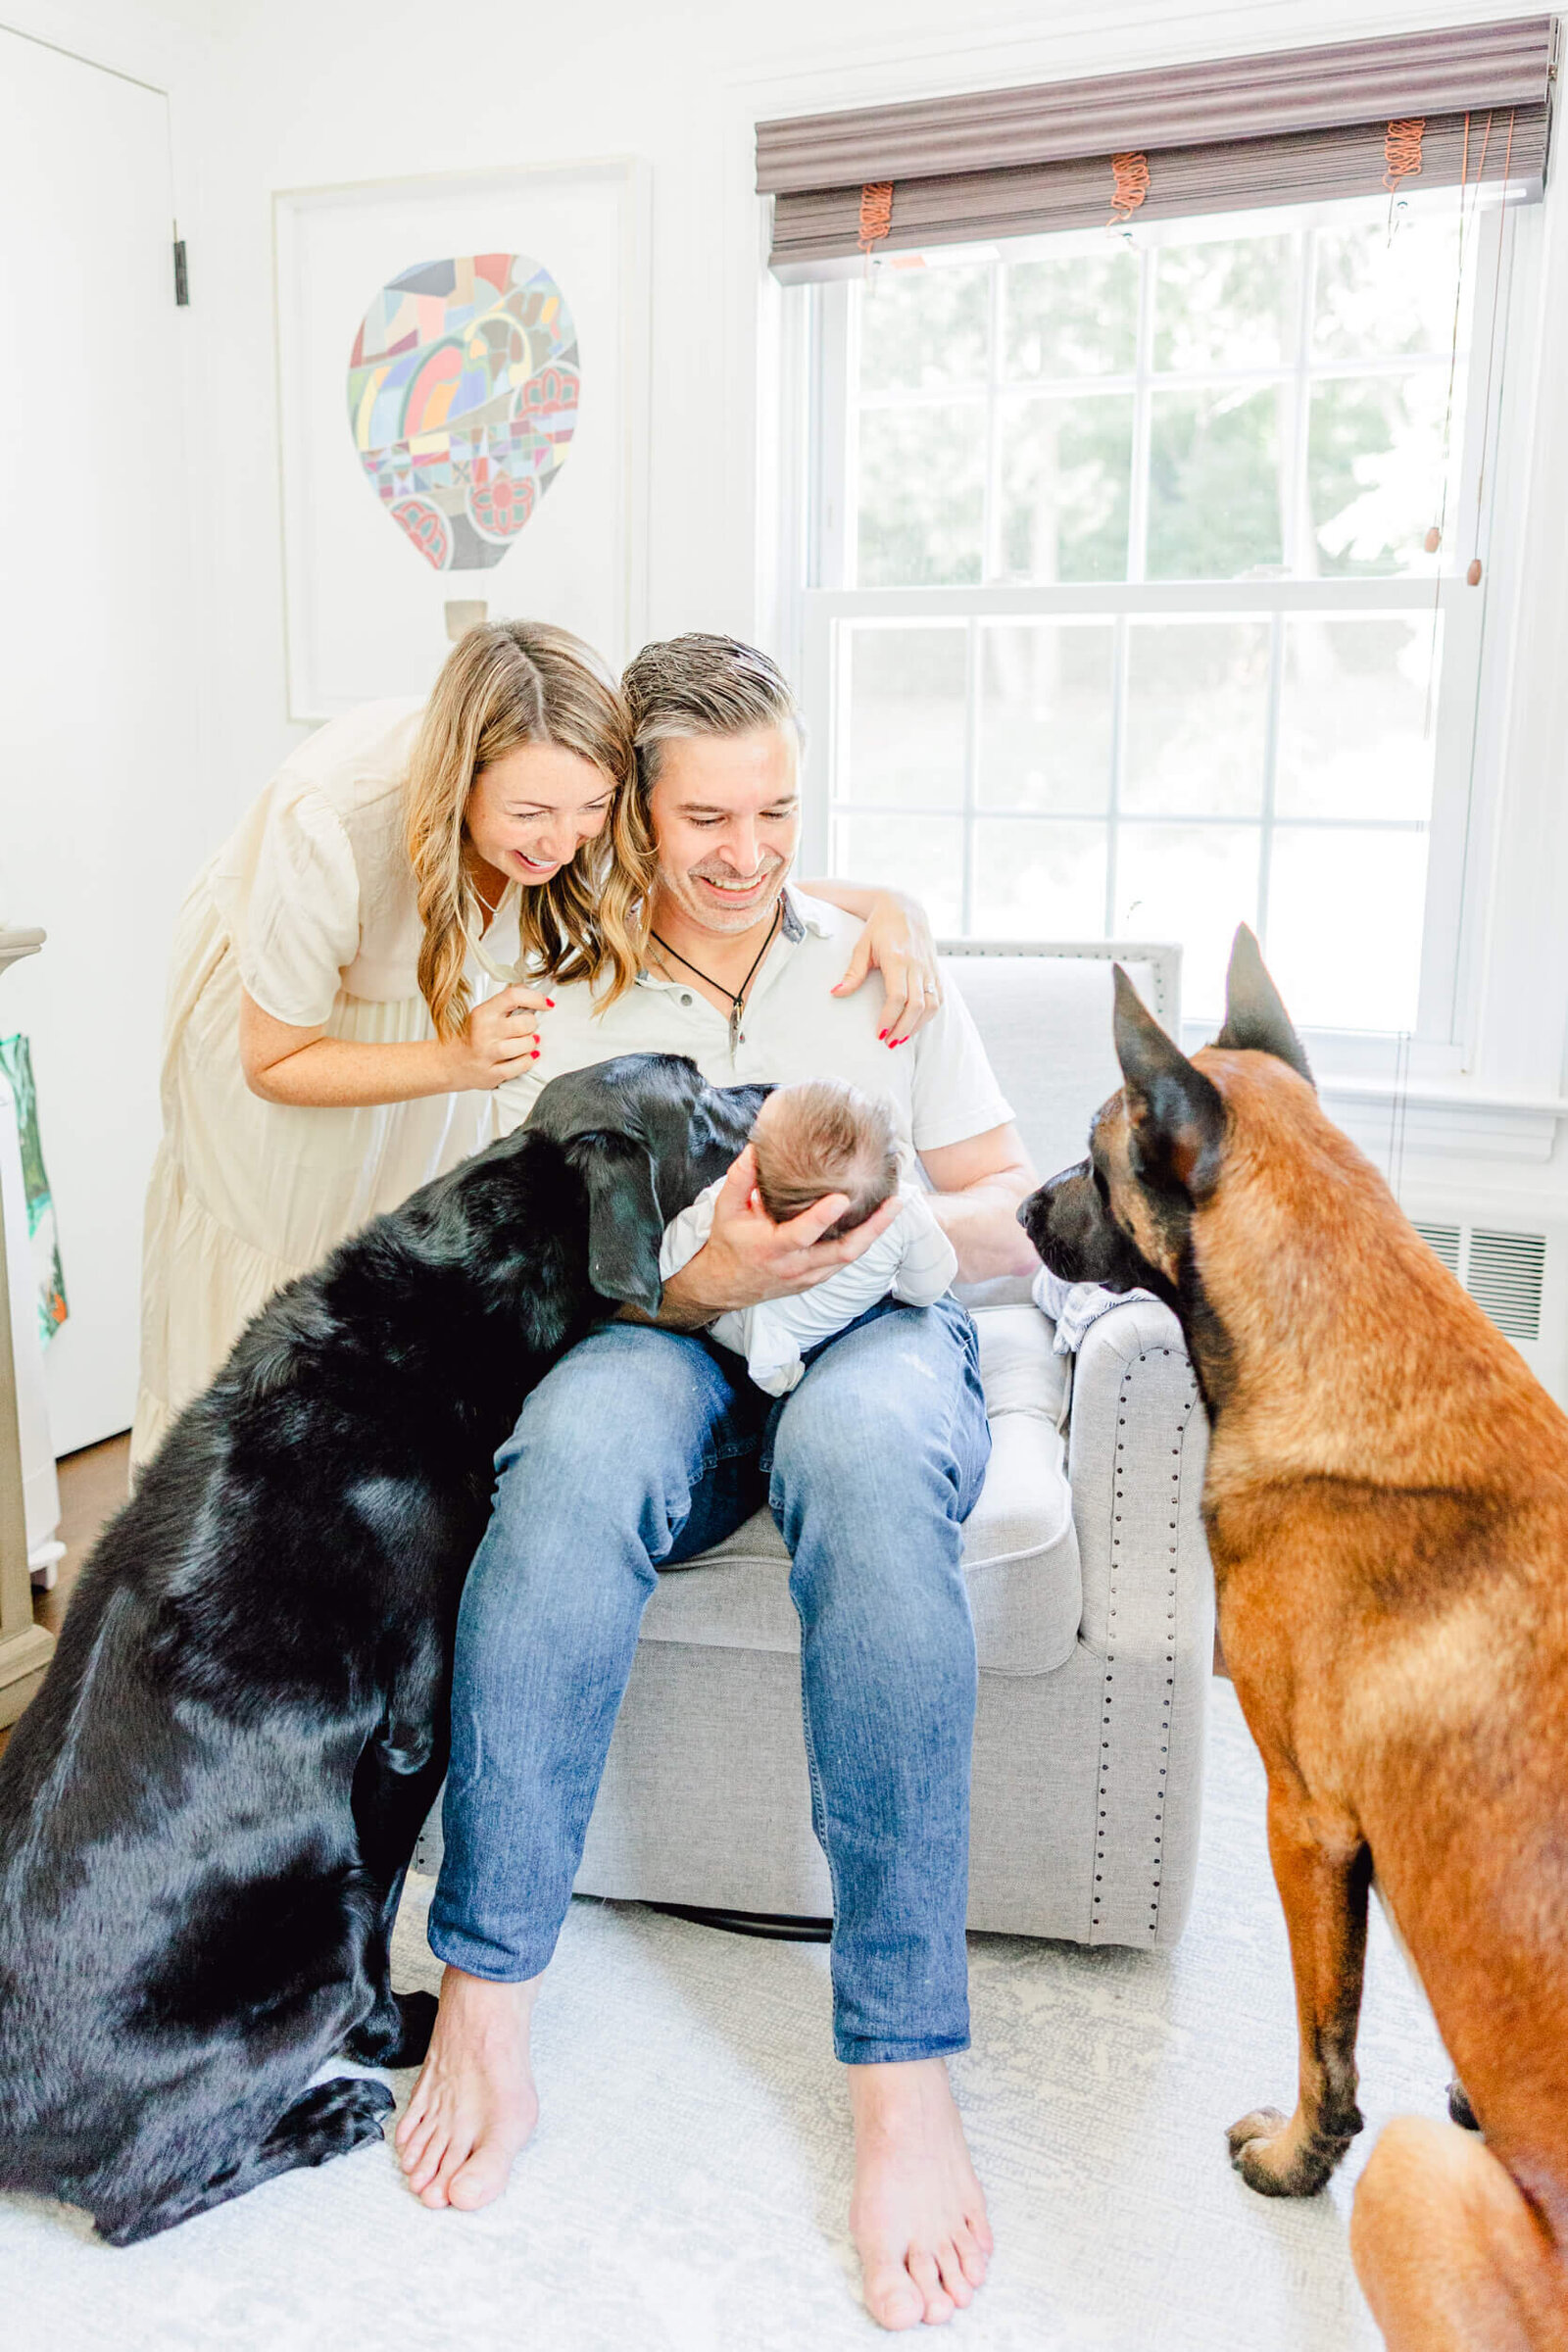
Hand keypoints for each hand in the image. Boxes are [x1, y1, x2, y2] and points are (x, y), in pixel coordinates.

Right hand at [445, 984, 551, 1090]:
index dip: (535, 998)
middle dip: (532, 1025)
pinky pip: (521, 1066)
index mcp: (483, 1013)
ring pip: (527, 1045)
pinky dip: (528, 1060)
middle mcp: (485, 1032)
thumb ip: (504, 1003)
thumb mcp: (482, 1014)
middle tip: (528, 1028)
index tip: (546, 1003)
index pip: (513, 996)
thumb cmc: (468, 1037)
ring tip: (525, 1043)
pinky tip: (526, 1056)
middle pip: (525, 1023)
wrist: (448, 1063)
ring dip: (531, 1044)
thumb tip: (527, 989)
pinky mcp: (492, 1074)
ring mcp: (488, 1054)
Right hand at [663, 1145, 903, 1319]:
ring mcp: (809, 1275)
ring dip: (875, 1232)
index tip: (842, 1198)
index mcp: (772, 1248)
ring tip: (895, 1205)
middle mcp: (796, 1266)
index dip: (821, 1218)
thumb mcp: (726, 1209)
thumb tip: (758, 1147)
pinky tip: (877, 1220)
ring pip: (851, 1257)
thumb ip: (741, 1178)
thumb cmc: (729, 1242)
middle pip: (844, 1251)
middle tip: (895, 1202)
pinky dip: (864, 1240)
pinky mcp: (817, 1278)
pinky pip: (845, 1259)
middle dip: (874, 1228)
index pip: (801, 1234)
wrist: (725, 1284)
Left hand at [830, 891, 941, 1046]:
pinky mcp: (936, 970)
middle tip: (889, 1042)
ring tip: (901, 1037)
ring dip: (918, 1025)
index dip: (889, 1018)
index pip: (898, 996)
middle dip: (903, 1029)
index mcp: (897, 959)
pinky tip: (915, 1024)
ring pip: (932, 1005)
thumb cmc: (879, 927)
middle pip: (917, 1006)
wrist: (905, 907)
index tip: (879, 1032)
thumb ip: (853, 972)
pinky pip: (939, 998)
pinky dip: (929, 1015)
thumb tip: (837, 993)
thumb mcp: (861, 946)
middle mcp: (917, 965)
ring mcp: (929, 968)